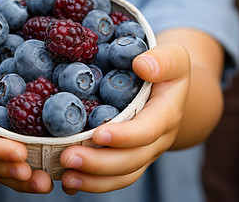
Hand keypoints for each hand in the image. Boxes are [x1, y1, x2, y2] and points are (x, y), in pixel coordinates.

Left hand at [59, 42, 189, 193]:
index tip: (98, 134)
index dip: (125, 136)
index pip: (148, 130)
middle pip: (132, 160)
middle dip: (100, 163)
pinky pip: (115, 177)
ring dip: (94, 180)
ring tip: (65, 178)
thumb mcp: (173, 56)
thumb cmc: (166, 67)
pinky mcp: (129, 157)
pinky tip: (68, 182)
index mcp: (166, 114)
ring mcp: (143, 151)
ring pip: (123, 175)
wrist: (169, 88)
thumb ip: (164, 60)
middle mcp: (156, 139)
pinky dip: (93, 183)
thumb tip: (143, 66)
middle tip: (67, 158)